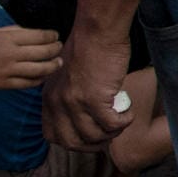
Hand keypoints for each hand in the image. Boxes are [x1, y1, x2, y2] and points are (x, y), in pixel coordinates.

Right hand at [0, 26, 62, 90]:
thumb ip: (15, 31)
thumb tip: (36, 32)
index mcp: (8, 38)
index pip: (40, 36)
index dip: (52, 36)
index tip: (55, 35)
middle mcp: (11, 54)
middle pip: (44, 52)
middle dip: (56, 49)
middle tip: (60, 47)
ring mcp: (8, 70)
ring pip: (40, 69)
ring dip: (53, 65)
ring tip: (58, 62)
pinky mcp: (4, 84)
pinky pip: (28, 83)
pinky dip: (39, 79)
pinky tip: (43, 75)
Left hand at [43, 28, 134, 149]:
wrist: (97, 31)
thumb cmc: (87, 46)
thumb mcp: (66, 74)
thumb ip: (68, 93)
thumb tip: (83, 111)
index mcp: (49, 98)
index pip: (52, 136)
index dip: (72, 141)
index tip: (89, 135)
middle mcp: (59, 104)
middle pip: (72, 142)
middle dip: (92, 145)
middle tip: (108, 135)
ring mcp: (76, 103)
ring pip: (93, 136)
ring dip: (111, 134)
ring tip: (122, 120)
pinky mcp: (96, 99)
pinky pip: (111, 124)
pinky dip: (123, 122)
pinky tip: (128, 112)